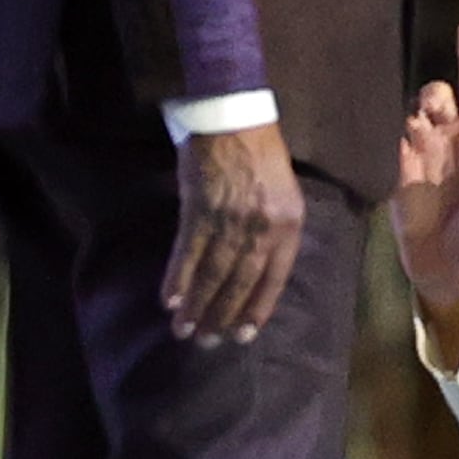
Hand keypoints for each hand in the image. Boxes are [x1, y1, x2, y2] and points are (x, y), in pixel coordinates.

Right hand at [163, 116, 308, 347]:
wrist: (234, 115)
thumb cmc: (261, 153)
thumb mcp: (284, 193)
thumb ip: (275, 231)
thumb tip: (256, 270)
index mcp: (289, 224)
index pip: (273, 279)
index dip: (256, 309)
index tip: (242, 335)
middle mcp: (262, 227)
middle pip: (240, 282)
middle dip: (221, 315)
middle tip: (207, 342)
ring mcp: (230, 219)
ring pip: (213, 273)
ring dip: (196, 305)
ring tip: (184, 330)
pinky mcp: (199, 208)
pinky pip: (188, 251)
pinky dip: (178, 277)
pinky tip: (169, 299)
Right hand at [388, 19, 458, 317]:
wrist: (446, 264)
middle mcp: (449, 138)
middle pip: (437, 93)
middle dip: (433, 93)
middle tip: (431, 112)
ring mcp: (421, 150)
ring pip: (411, 109)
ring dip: (414, 110)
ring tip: (415, 129)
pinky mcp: (396, 167)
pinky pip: (390, 136)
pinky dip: (390, 129)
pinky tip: (393, 135)